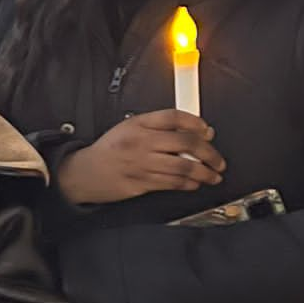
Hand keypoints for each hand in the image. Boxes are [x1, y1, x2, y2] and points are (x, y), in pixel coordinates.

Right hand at [56, 111, 225, 205]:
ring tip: (213, 175)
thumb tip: (194, 131)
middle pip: (185, 143)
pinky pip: (171, 183)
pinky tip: (194, 183)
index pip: (174, 118)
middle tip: (218, 160)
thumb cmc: (110, 150)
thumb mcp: (130, 127)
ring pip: (182, 167)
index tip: (208, 131)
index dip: (196, 123)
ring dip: (203, 173)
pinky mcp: (141, 183)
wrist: (85, 173)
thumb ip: (159, 126)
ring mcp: (142, 164)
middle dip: (209, 153)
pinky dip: (188, 184)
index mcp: (138, 124)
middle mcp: (141, 142)